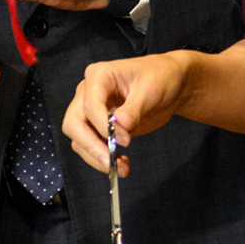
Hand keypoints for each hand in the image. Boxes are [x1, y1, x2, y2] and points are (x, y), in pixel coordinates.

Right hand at [62, 52, 190, 177]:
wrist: (170, 84)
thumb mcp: (151, 90)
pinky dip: (103, 157)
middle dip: (90, 146)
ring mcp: (91, 110)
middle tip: (110, 162)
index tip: (125, 140)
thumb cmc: (159, 77)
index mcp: (99, 75)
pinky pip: (91, 145)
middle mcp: (88, 92)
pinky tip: (122, 163)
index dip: (103, 126)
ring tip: (122, 168)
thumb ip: (134, 109)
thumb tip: (121, 125)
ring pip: (79, 139)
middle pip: (74, 124)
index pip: (89, 105)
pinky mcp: (99, 126)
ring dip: (97, 157)